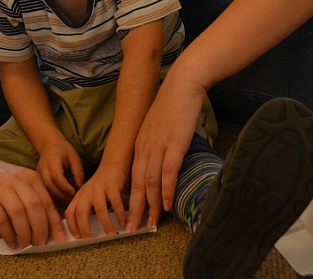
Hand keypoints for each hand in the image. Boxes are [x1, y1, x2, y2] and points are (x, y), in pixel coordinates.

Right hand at [0, 153, 65, 249]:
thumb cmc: (0, 177)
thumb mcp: (21, 180)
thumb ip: (32, 196)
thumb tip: (47, 224)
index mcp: (31, 177)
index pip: (47, 201)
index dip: (54, 222)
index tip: (60, 237)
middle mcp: (18, 181)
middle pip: (35, 207)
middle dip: (40, 229)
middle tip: (40, 243)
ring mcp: (1, 188)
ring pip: (19, 214)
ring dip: (25, 233)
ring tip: (26, 244)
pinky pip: (0, 219)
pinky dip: (8, 234)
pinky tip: (12, 243)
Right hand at [36, 136, 85, 201]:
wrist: (49, 144)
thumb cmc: (63, 150)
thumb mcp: (74, 157)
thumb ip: (78, 172)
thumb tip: (80, 188)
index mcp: (52, 160)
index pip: (56, 177)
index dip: (65, 187)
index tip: (74, 193)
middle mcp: (42, 168)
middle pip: (49, 185)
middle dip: (61, 195)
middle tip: (72, 199)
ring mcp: (38, 173)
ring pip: (45, 189)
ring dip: (57, 197)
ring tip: (68, 199)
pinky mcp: (37, 179)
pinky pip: (43, 190)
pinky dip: (52, 196)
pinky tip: (61, 198)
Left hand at [64, 163, 127, 237]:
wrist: (113, 164)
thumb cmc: (102, 184)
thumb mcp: (90, 196)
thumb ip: (88, 209)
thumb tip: (88, 232)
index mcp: (80, 195)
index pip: (70, 212)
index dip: (72, 225)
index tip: (77, 237)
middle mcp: (87, 191)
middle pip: (80, 212)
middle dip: (84, 227)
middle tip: (91, 239)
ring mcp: (99, 187)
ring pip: (99, 208)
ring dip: (105, 223)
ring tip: (111, 234)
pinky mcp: (112, 185)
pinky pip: (115, 202)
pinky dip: (119, 214)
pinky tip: (123, 222)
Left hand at [126, 76, 205, 231]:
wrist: (182, 84)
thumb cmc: (173, 102)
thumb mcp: (159, 124)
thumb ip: (157, 141)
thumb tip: (162, 156)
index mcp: (140, 142)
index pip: (133, 176)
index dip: (131, 197)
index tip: (130, 214)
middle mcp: (144, 146)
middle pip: (136, 183)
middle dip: (133, 208)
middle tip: (131, 229)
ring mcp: (158, 146)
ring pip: (149, 182)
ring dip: (149, 206)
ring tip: (148, 225)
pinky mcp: (173, 145)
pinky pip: (167, 173)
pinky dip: (165, 192)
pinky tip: (165, 206)